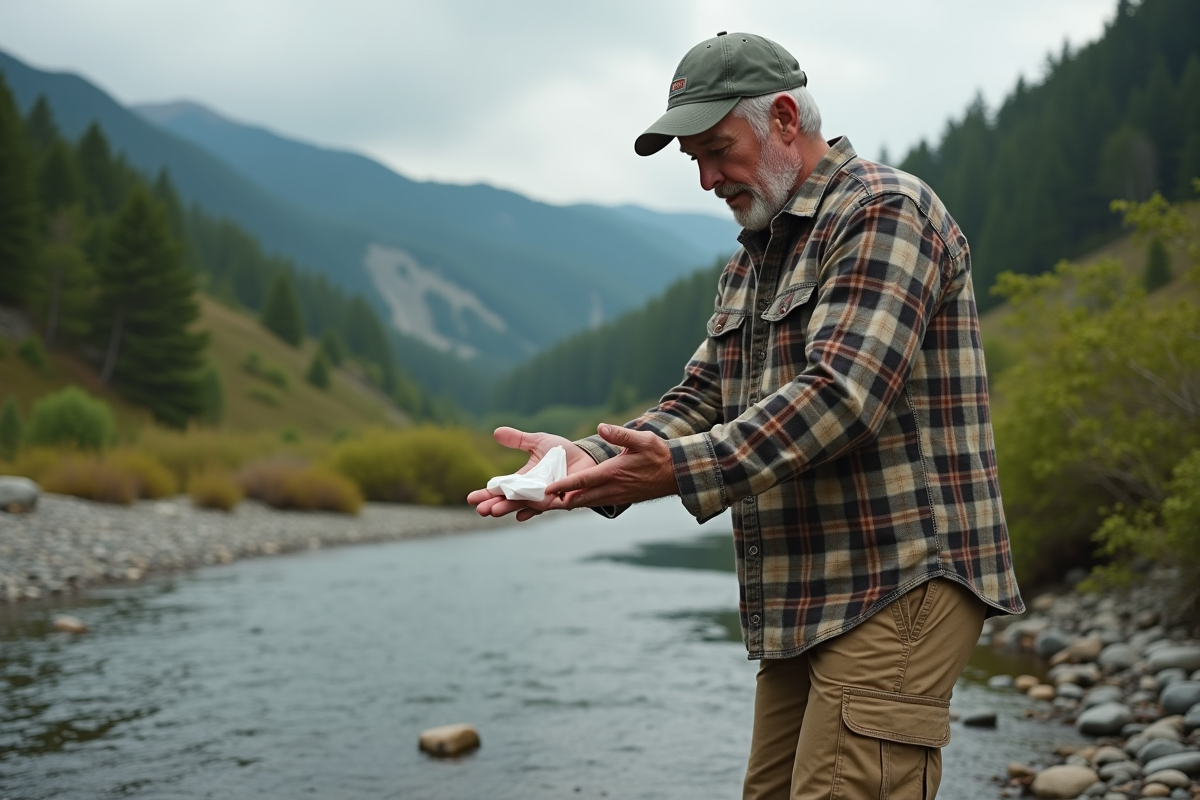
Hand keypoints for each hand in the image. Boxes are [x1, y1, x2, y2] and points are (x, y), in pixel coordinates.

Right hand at [467, 427, 597, 521]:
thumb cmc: (561, 452)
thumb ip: (518, 440)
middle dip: (494, 505)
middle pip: (508, 500)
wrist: (586, 457)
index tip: (471, 498)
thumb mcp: (537, 443)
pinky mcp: (559, 499)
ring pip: (522, 505)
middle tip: (480, 509)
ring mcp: (544, 497)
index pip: (501, 488)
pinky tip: (521, 516)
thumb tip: (495, 432)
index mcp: (523, 478)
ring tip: (495, 511)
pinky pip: (544, 507)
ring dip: (509, 508)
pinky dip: (532, 511)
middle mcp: (531, 490)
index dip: (486, 493)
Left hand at [538, 424, 676, 510]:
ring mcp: (617, 496)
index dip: (564, 486)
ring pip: (588, 502)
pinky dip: (583, 502)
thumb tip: (601, 427)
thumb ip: (620, 434)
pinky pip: (597, 502)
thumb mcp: (642, 439)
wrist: (677, 474)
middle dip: (560, 501)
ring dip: (570, 503)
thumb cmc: (659, 455)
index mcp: (614, 472)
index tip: (547, 489)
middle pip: (581, 498)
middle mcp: (613, 488)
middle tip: (539, 502)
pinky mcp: (620, 498)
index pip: (584, 481)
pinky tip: (572, 500)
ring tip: (549, 502)